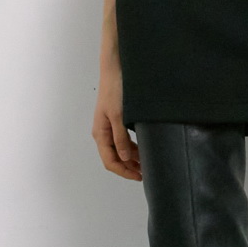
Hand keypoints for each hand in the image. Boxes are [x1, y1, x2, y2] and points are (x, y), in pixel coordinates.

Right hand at [92, 56, 141, 179]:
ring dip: (132, 159)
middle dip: (129, 167)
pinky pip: (124, 140)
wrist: (116, 69)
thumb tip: (125, 159)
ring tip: (147, 164)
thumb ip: (121, 138)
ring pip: (120, 150)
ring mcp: (110, 127)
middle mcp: (103, 133)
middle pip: (114, 158)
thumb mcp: (119, 116)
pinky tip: (143, 150)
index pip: (110, 161)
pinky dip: (133, 147)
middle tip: (146, 173)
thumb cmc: (115, 91)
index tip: (139, 176)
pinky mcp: (117, 120)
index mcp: (101, 134)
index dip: (124, 172)